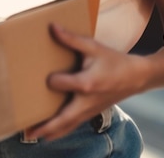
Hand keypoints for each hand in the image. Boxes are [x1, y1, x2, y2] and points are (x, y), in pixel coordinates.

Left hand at [24, 23, 146, 140]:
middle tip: (28, 131)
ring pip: (68, 125)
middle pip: (64, 118)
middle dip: (47, 125)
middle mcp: (87, 101)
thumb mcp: (93, 47)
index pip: (61, 84)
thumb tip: (52, 27)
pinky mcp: (90, 113)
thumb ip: (71, 39)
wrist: (136, 77)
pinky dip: (60, 131)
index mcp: (87, 83)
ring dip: (50, 132)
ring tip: (32, 136)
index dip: (52, 80)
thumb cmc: (113, 60)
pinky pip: (73, 125)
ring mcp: (89, 110)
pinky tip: (47, 135)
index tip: (47, 76)